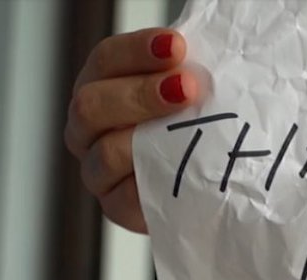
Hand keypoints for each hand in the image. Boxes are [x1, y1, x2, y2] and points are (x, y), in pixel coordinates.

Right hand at [65, 29, 198, 233]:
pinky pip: (124, 197)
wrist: (212, 186)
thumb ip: (191, 74)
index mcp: (102, 86)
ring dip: (147, 138)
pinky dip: (151, 183)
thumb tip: (216, 56)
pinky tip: (181, 173)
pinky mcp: (116, 206)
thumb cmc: (202, 130)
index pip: (106, 60)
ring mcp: (98, 169)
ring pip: (105, 152)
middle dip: (141, 94)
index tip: (177, 46)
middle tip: (188, 88)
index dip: (138, 51)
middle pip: (92, 104)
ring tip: (190, 132)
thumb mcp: (197, 95)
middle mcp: (90, 127)